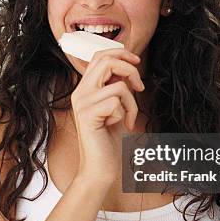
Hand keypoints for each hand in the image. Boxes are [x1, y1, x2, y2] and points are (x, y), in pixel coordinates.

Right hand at [70, 47, 144, 185]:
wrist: (101, 168)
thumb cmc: (110, 139)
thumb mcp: (116, 106)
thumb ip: (116, 86)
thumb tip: (127, 68)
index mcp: (85, 88)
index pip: (100, 56)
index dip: (120, 52)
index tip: (137, 61)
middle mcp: (80, 92)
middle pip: (106, 61)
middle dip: (130, 70)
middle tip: (139, 87)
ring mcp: (82, 103)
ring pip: (118, 86)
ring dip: (132, 103)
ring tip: (128, 118)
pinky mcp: (87, 114)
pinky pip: (116, 101)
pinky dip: (127, 113)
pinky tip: (123, 126)